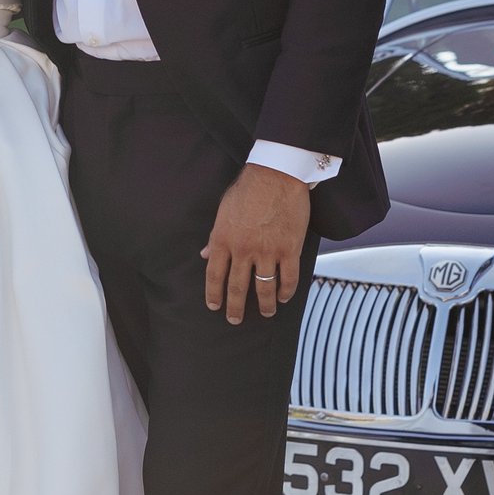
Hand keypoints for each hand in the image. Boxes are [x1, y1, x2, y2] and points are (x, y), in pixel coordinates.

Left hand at [202, 163, 310, 324]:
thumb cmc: (248, 189)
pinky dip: (286, 291)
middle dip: (235, 308)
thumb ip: (214, 236)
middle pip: (237, 288)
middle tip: (235, 319)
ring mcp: (267, 252)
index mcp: (223, 239)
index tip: (214, 306)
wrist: (276, 174)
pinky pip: (288, 278)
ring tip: (266, 313)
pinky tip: (284, 297)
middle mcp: (243, 250)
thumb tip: (204, 255)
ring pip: (264, 289)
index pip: (214, 275)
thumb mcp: (223, 211)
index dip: (213, 295)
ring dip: (264, 305)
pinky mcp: (289, 249)